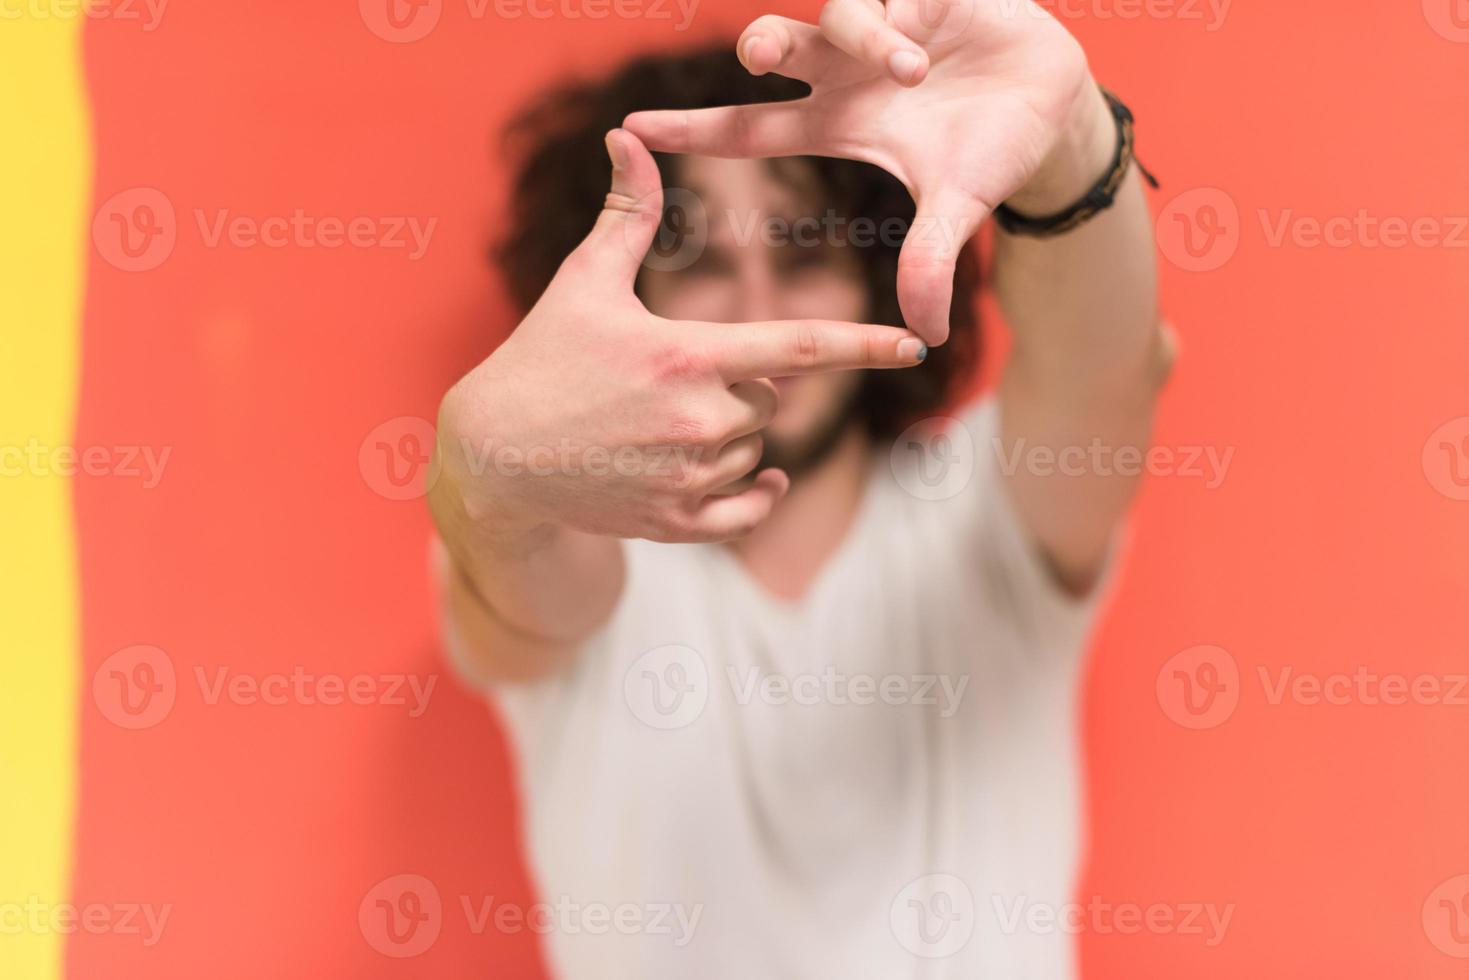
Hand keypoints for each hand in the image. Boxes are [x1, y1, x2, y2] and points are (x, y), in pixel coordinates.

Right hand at [436, 129, 926, 543]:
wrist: (492, 457)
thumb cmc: (541, 357)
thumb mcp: (584, 282)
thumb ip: (626, 214)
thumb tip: (628, 138)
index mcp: (687, 357)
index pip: (798, 349)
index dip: (864, 344)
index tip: (913, 344)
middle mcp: (698, 423)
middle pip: (769, 397)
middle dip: (739, 383)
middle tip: (671, 380)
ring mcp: (687, 479)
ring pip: (753, 448)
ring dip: (729, 435)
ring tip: (657, 425)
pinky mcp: (674, 523)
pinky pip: (746, 509)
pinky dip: (755, 493)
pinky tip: (758, 477)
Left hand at [622, 0, 1114, 345]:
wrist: (1054, 103)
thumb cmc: (991, 152)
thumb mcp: (958, 207)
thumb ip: (932, 260)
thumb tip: (924, 337)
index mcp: (836, 122)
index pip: (747, 128)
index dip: (691, 130)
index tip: (630, 130)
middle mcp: (846, 71)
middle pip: (777, 47)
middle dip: (763, 43)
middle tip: (764, 56)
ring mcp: (883, 27)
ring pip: (835, 14)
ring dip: (864, 37)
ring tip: (914, 71)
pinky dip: (899, 23)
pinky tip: (925, 54)